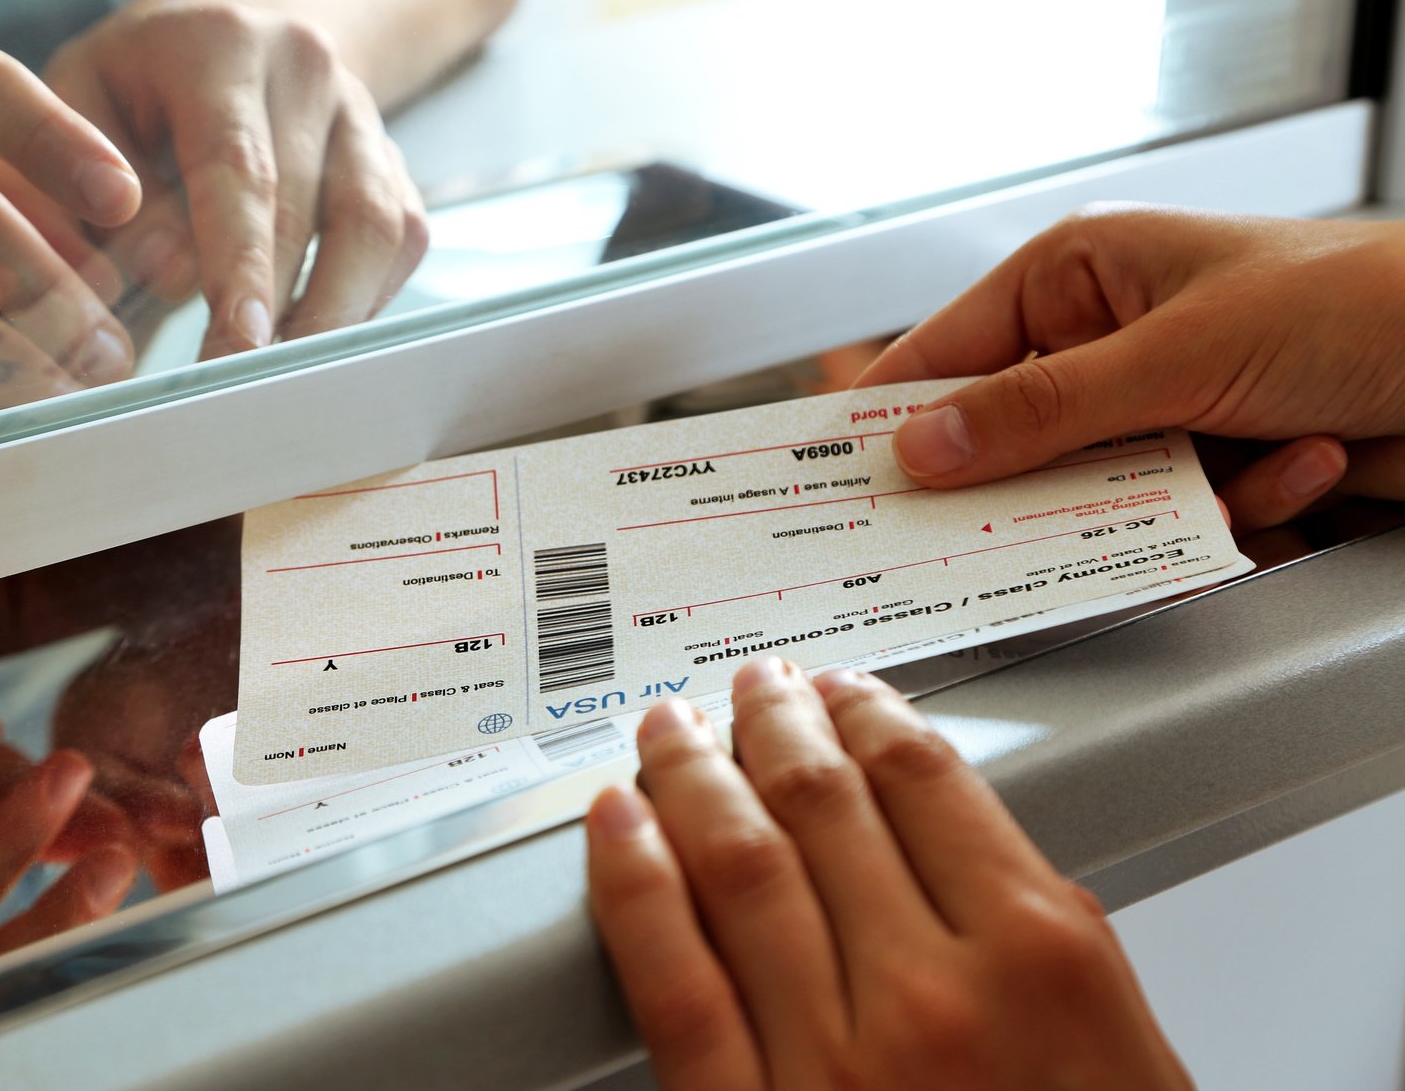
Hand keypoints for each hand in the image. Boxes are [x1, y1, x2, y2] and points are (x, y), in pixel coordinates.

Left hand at [44, 0, 427, 355]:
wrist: (228, 32)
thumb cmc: (138, 84)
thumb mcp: (78, 103)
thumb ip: (88, 186)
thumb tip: (154, 277)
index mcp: (221, 45)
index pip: (241, 167)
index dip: (242, 263)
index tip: (237, 341)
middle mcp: (308, 70)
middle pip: (313, 209)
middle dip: (281, 311)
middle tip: (239, 386)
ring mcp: (363, 116)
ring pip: (376, 230)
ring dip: (333, 314)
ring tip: (282, 373)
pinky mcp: (395, 162)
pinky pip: (401, 244)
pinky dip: (363, 300)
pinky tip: (314, 334)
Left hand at [586, 659, 1191, 1090]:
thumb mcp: (1124, 1061)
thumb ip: (1050, 952)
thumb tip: (984, 861)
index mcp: (1040, 959)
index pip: (929, 782)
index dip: (869, 715)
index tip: (842, 691)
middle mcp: (929, 991)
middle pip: (824, 803)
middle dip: (775, 724)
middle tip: (749, 686)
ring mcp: (829, 1055)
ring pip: (738, 862)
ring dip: (694, 773)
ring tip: (673, 728)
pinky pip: (673, 975)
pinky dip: (634, 882)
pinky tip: (615, 823)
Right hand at [855, 207, 1404, 530]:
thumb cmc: (1362, 302)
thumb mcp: (1179, 353)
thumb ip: (1045, 410)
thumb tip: (927, 447)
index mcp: (1081, 275)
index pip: (948, 354)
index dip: (894, 417)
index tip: (840, 480)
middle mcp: (1110, 340)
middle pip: (1013, 441)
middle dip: (1044, 484)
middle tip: (1028, 520)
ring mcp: (1160, 408)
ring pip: (1094, 497)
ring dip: (1174, 497)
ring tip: (1245, 461)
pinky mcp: (1210, 467)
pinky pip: (1169, 521)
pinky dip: (1236, 511)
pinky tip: (1306, 463)